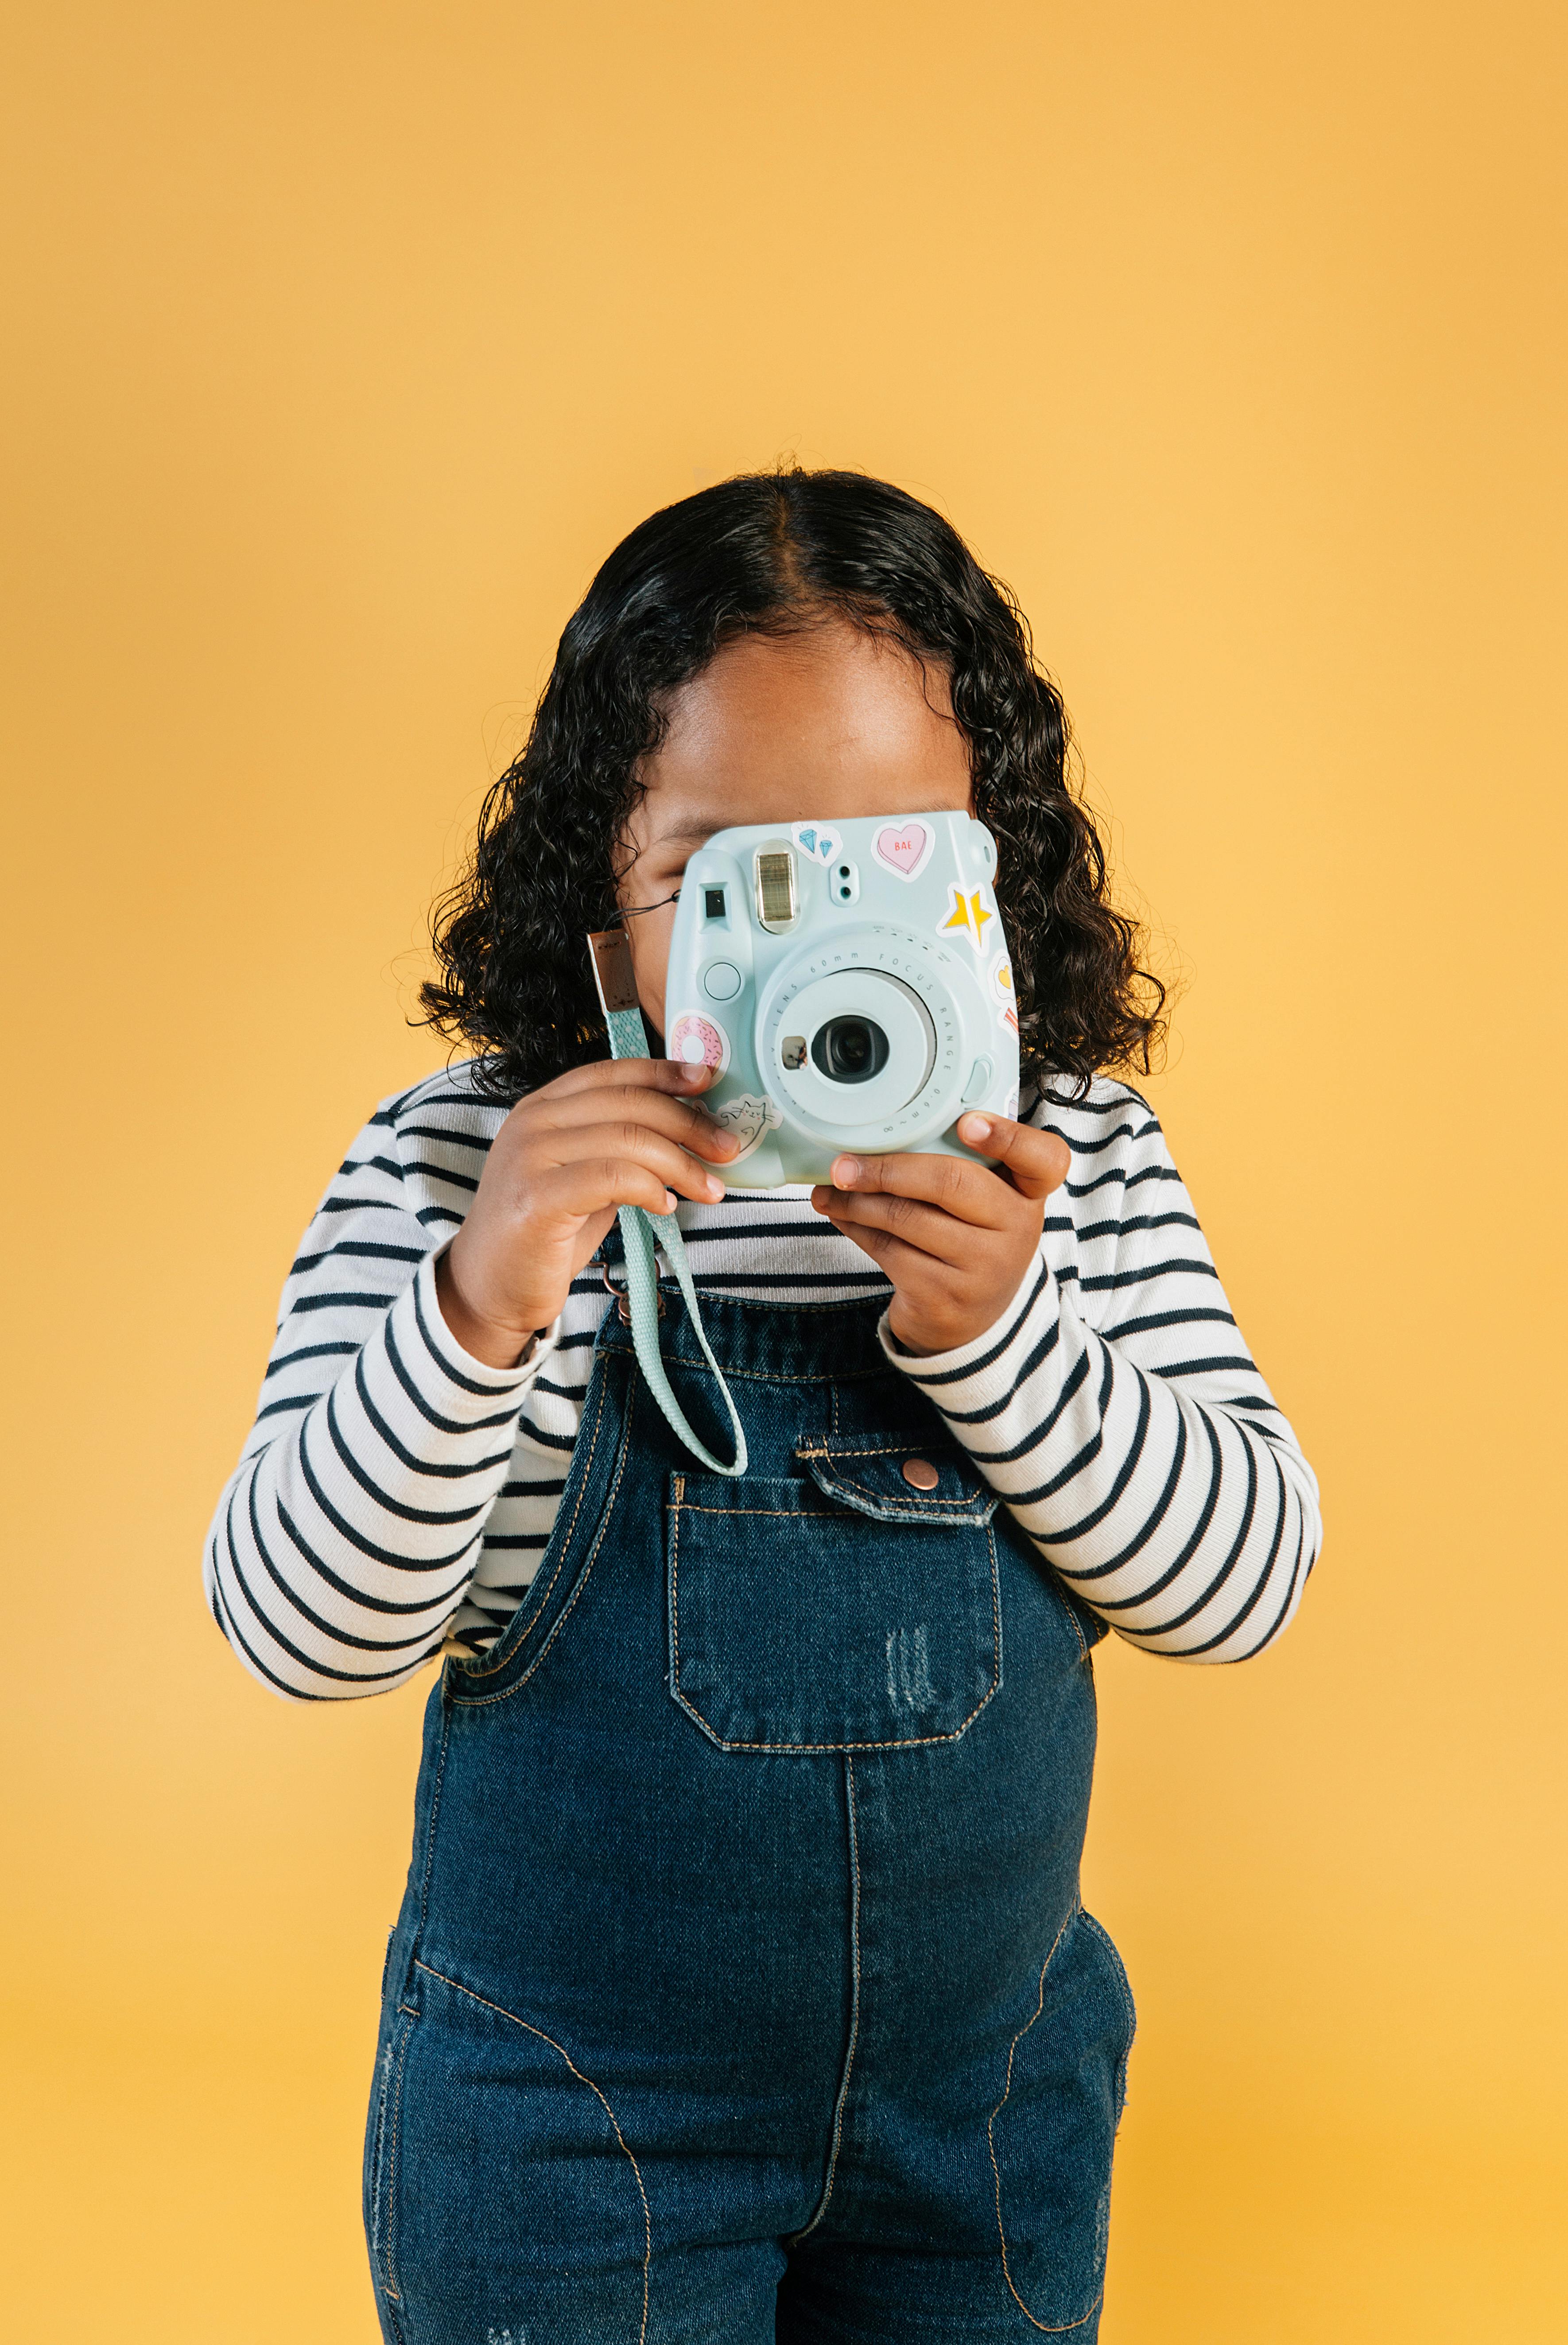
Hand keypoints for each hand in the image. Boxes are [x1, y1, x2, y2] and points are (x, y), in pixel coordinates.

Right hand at [435, 1059, 738, 1366]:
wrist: (489, 1288)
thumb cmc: (544, 1232)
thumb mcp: (583, 1175)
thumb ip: (619, 1147)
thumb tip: (689, 1132)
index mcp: (544, 1106)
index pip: (613, 1072)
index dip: (665, 1073)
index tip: (709, 1082)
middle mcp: (533, 1121)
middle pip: (629, 1102)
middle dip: (689, 1123)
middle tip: (728, 1148)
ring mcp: (530, 1156)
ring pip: (627, 1138)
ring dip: (681, 1163)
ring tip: (710, 1188)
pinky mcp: (537, 1197)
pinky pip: (611, 1177)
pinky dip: (650, 1188)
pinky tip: (666, 1206)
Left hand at [809, 1113, 1070, 1356]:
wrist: (970, 1320)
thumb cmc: (971, 1240)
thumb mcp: (984, 1204)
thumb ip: (959, 1165)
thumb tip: (878, 1135)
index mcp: (1029, 1193)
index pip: (1044, 1159)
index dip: (1009, 1137)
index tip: (967, 1123)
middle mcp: (1017, 1230)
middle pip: (950, 1183)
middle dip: (887, 1169)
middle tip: (844, 1164)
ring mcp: (983, 1268)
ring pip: (907, 1218)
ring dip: (857, 1201)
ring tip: (830, 1189)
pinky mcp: (946, 1297)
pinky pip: (889, 1251)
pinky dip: (856, 1229)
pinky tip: (841, 1216)